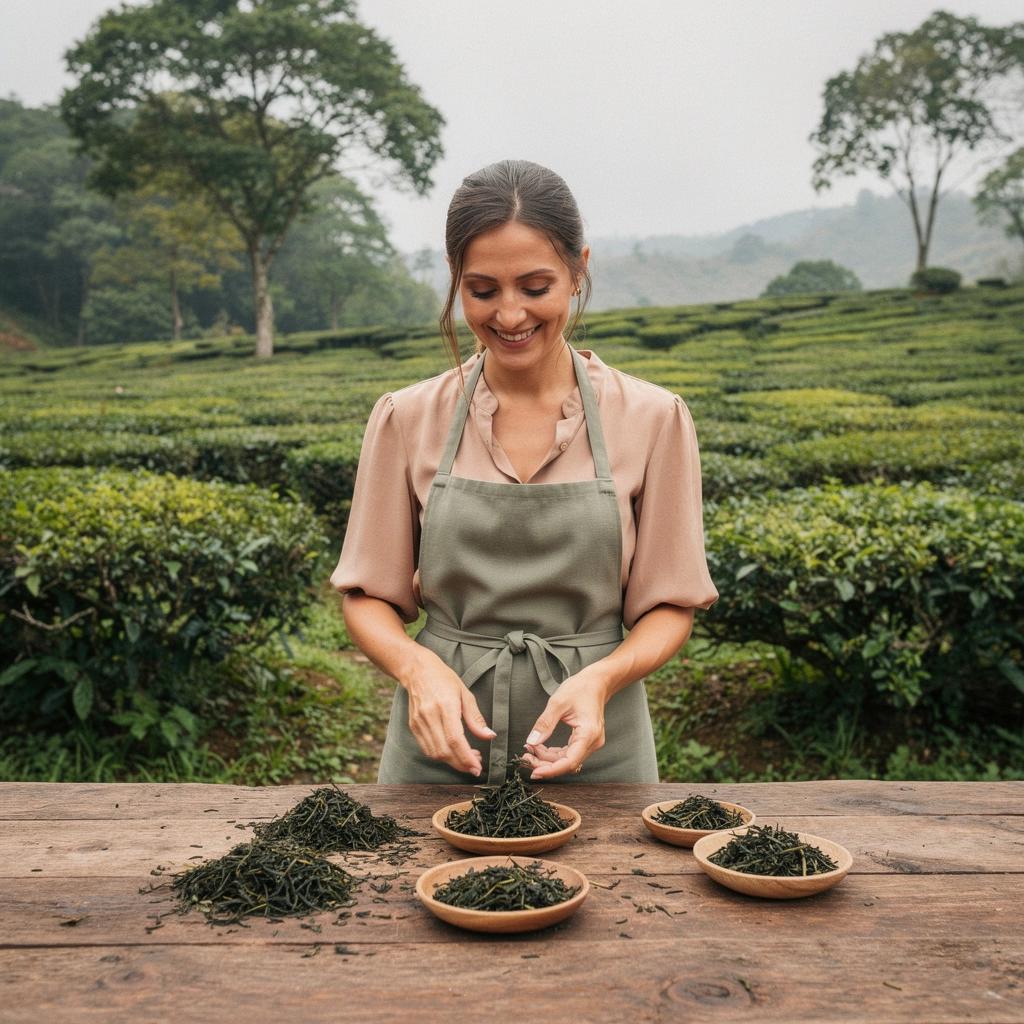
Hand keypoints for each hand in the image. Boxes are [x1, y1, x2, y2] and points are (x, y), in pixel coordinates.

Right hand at [402, 648, 495, 775]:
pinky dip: (441, 756)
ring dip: (452, 762)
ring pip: (435, 753)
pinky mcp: (413, 726)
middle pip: (444, 751)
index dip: (466, 757)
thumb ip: (476, 718)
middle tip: (476, 765)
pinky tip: (452, 752)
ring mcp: (419, 722)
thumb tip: (489, 736)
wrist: (417, 670)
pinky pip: (427, 749)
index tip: (478, 768)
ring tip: (467, 758)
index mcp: (445, 706)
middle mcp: (429, 716)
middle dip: (461, 764)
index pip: (455, 739)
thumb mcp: (465, 694)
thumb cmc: (444, 679)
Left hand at [520, 671, 606, 779]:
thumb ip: (544, 723)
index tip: (534, 772)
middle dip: (545, 764)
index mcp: (588, 734)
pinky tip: (540, 747)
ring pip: (567, 760)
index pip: (570, 762)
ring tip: (530, 749)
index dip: (551, 770)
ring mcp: (590, 743)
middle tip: (526, 757)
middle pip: (567, 764)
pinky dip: (553, 753)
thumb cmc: (580, 688)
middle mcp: (593, 742)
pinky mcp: (585, 741)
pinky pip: (568, 753)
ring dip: (548, 759)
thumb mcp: (558, 702)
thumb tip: (532, 742)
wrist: (596, 682)